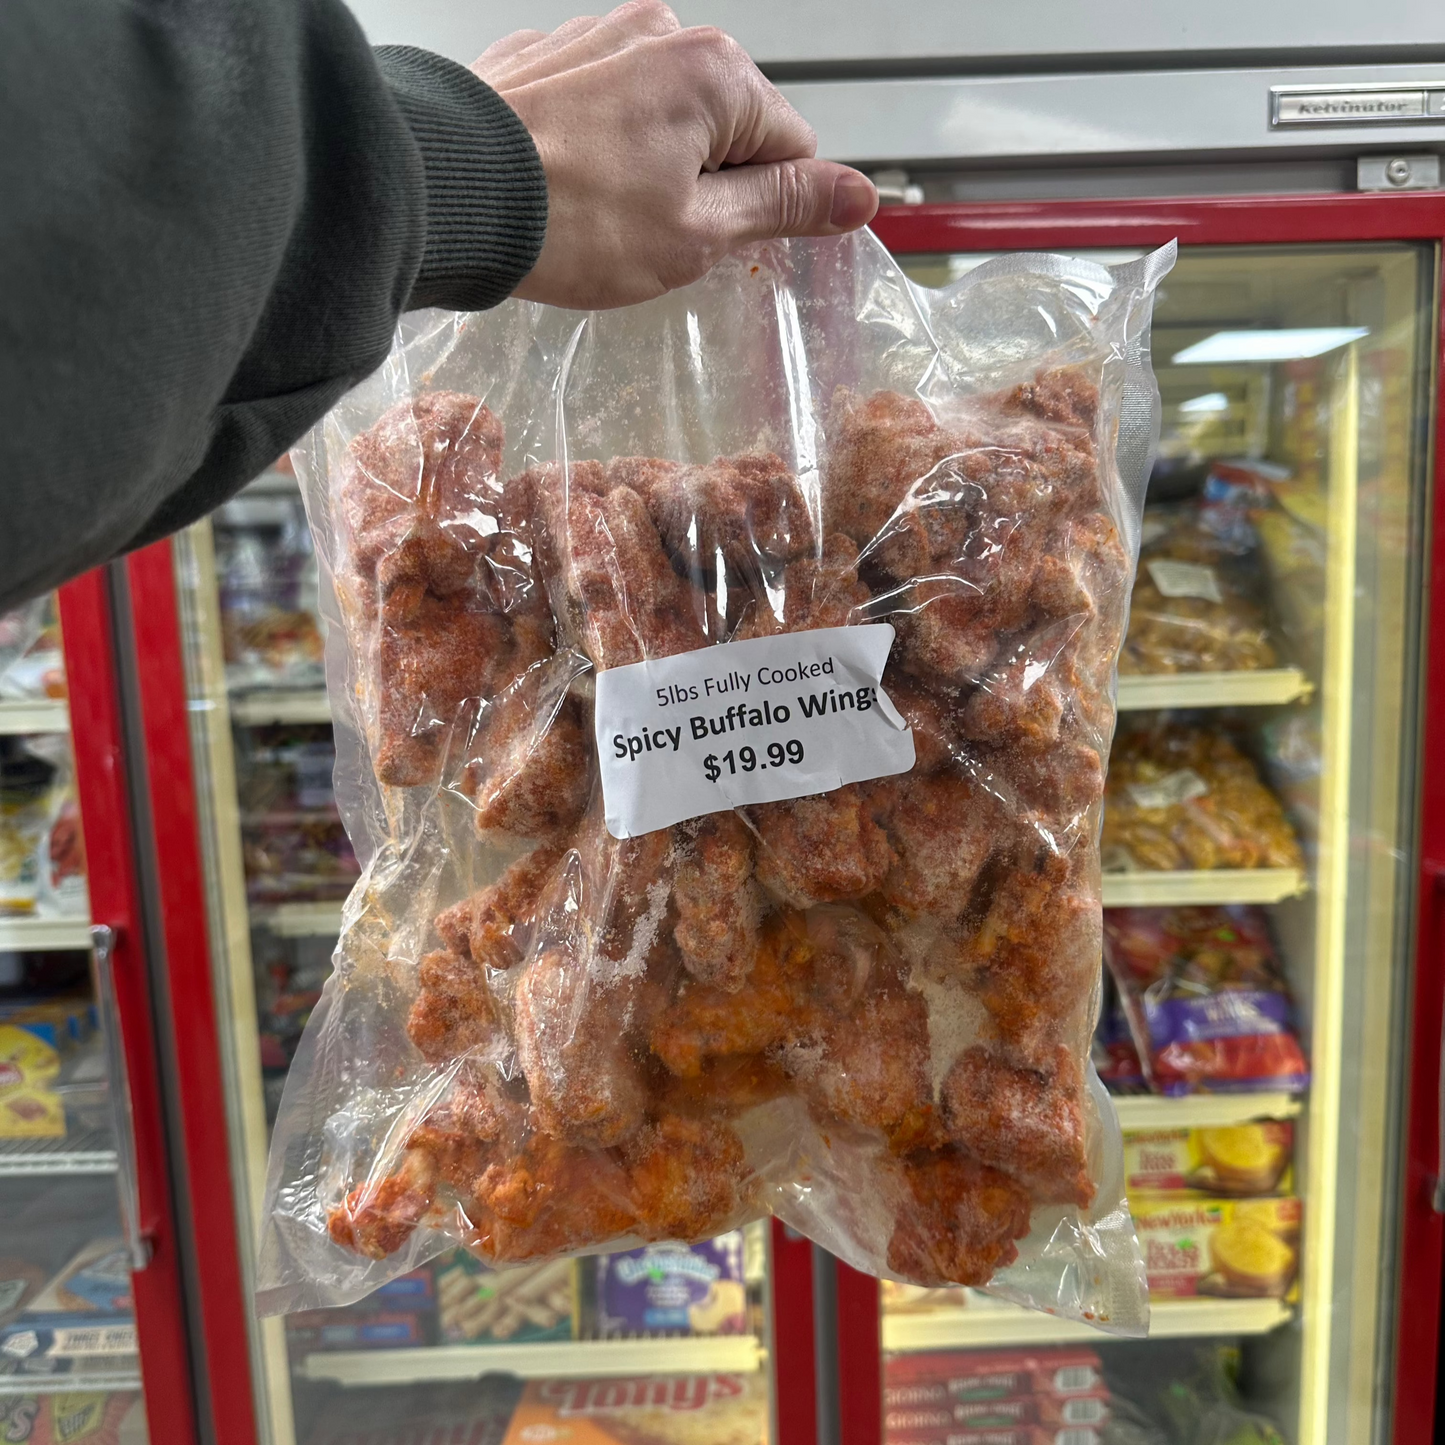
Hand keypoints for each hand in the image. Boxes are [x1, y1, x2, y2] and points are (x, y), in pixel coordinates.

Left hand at [473, 2, 877, 308]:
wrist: (448, 193)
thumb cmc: (571, 220)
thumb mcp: (698, 235)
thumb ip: (783, 207)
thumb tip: (857, 196)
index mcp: (715, 72)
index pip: (789, 147)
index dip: (766, 207)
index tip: (723, 242)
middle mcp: (660, 32)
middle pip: (724, 125)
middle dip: (704, 184)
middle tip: (653, 237)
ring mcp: (597, 35)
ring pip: (660, 116)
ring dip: (650, 166)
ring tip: (602, 217)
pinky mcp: (547, 55)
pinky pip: (602, 104)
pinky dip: (599, 145)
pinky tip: (568, 187)